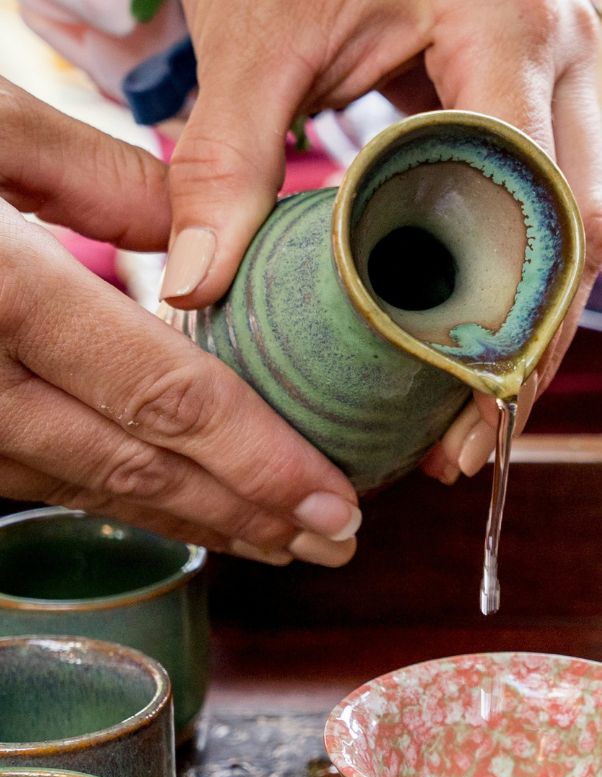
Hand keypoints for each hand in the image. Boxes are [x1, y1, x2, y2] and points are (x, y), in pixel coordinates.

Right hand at [0, 80, 359, 564]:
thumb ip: (90, 175)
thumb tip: (201, 237)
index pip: (163, 397)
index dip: (260, 462)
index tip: (338, 503)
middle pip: (133, 468)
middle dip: (246, 515)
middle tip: (336, 544)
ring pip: (79, 488)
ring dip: (188, 520)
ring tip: (276, 538)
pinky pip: (24, 476)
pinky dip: (109, 496)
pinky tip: (171, 505)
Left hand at [160, 0, 601, 482]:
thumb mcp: (261, 33)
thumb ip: (230, 154)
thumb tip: (200, 285)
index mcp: (510, 28)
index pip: (538, 196)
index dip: (514, 311)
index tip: (464, 398)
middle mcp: (562, 56)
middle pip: (580, 232)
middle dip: (533, 346)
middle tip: (471, 438)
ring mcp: (563, 75)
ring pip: (579, 227)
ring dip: (533, 324)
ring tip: (473, 415)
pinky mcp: (541, 95)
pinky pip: (550, 204)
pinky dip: (515, 278)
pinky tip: (469, 340)